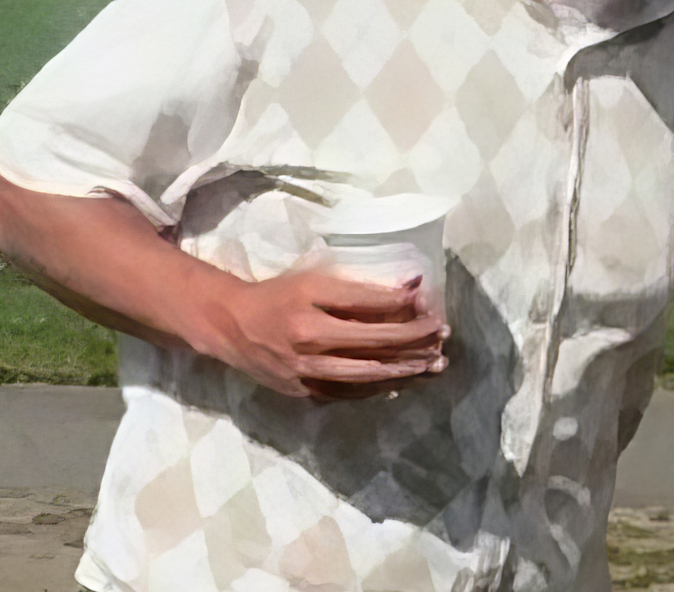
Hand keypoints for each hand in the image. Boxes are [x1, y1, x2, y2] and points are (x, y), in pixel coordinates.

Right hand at [190, 269, 448, 398]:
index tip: (430, 303)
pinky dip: (378, 385)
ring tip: (433, 362)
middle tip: (442, 334)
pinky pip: (349, 391)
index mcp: (309, 312)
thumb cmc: (278, 295)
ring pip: (366, 374)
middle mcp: (307, 345)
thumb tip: (408, 289)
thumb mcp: (314, 281)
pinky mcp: (302, 392)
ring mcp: (305, 374)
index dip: (403, 306)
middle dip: (414, 340)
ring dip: (404, 368)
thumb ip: (358, 289)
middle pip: (373, 345)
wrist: (231, 326)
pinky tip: (402, 379)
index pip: (368, 309)